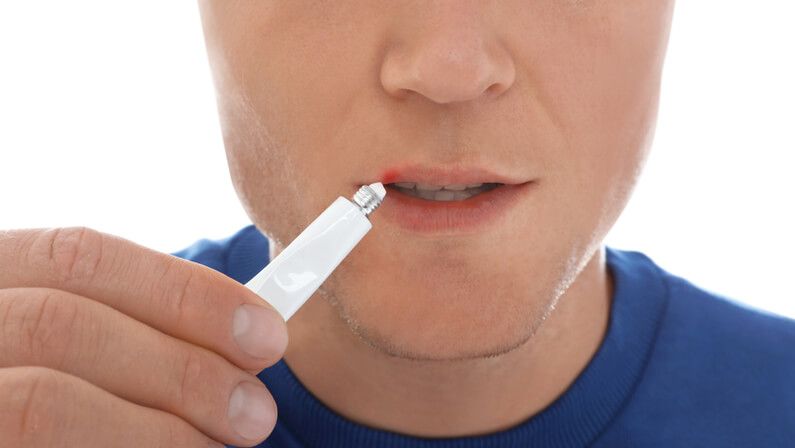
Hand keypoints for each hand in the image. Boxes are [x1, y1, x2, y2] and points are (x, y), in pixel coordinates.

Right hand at [0, 227, 287, 446]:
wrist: (21, 419)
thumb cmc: (48, 385)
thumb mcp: (77, 341)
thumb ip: (131, 333)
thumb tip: (244, 341)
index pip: (81, 257)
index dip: (184, 293)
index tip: (265, 333)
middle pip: (65, 325)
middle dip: (178, 368)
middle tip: (256, 413)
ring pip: (43, 403)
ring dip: (154, 430)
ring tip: (217, 446)